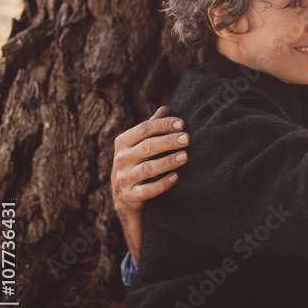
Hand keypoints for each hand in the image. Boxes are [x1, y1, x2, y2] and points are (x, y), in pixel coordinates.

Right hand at [111, 106, 188, 262]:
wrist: (126, 199)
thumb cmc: (138, 164)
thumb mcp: (140, 145)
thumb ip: (152, 128)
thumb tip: (166, 108)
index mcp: (122, 142)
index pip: (143, 129)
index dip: (163, 125)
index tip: (182, 123)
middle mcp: (120, 159)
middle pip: (146, 147)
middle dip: (168, 141)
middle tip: (188, 138)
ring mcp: (123, 179)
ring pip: (147, 168)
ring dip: (167, 162)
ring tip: (185, 157)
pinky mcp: (130, 196)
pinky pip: (147, 190)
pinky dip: (162, 184)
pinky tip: (176, 178)